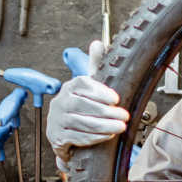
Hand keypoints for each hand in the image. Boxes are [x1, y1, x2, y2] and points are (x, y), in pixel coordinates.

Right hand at [48, 40, 129, 161]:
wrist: (63, 133)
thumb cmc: (79, 107)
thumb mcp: (88, 86)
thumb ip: (94, 65)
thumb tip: (97, 44)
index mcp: (69, 87)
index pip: (82, 85)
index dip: (100, 92)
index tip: (116, 98)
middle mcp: (60, 102)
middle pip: (83, 106)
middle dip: (106, 112)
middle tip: (124, 116)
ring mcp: (57, 120)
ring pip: (81, 123)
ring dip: (104, 126)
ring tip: (120, 127)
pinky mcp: (58, 137)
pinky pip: (77, 137)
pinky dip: (95, 137)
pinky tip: (108, 136)